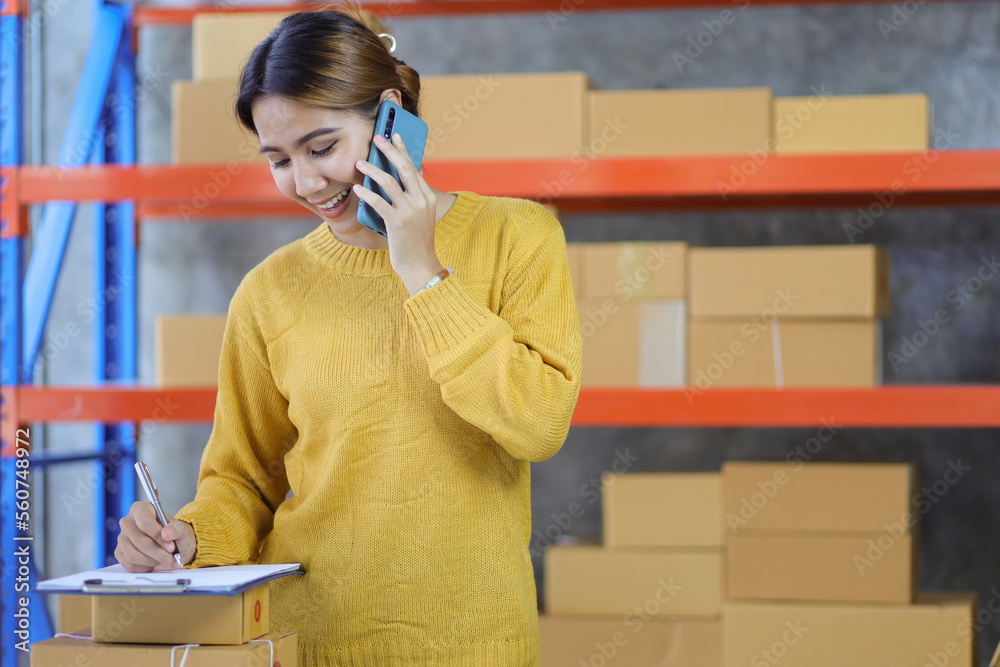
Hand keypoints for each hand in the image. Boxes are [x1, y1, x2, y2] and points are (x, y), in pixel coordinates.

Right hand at [115, 501, 196, 571]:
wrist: (173, 548)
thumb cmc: (175, 535)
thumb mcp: (182, 529)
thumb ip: (177, 529)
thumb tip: (166, 533)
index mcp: (141, 509)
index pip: (144, 521)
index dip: (158, 536)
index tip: (171, 547)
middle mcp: (128, 522)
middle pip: (140, 541)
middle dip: (159, 553)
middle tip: (172, 557)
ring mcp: (122, 538)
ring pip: (134, 555)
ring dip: (153, 561)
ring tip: (164, 559)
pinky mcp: (120, 553)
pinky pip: (130, 565)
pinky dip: (146, 567)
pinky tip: (154, 562)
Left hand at [353, 133, 444, 294]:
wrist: (420, 265)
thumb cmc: (416, 242)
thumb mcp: (420, 216)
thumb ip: (411, 199)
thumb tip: (393, 181)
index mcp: (427, 197)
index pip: (414, 167)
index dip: (403, 150)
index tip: (394, 135)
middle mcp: (420, 201)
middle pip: (404, 168)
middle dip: (389, 150)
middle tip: (376, 139)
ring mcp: (409, 211)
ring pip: (389, 182)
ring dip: (372, 170)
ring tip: (359, 164)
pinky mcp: (397, 222)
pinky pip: (378, 202)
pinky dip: (366, 194)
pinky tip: (357, 189)